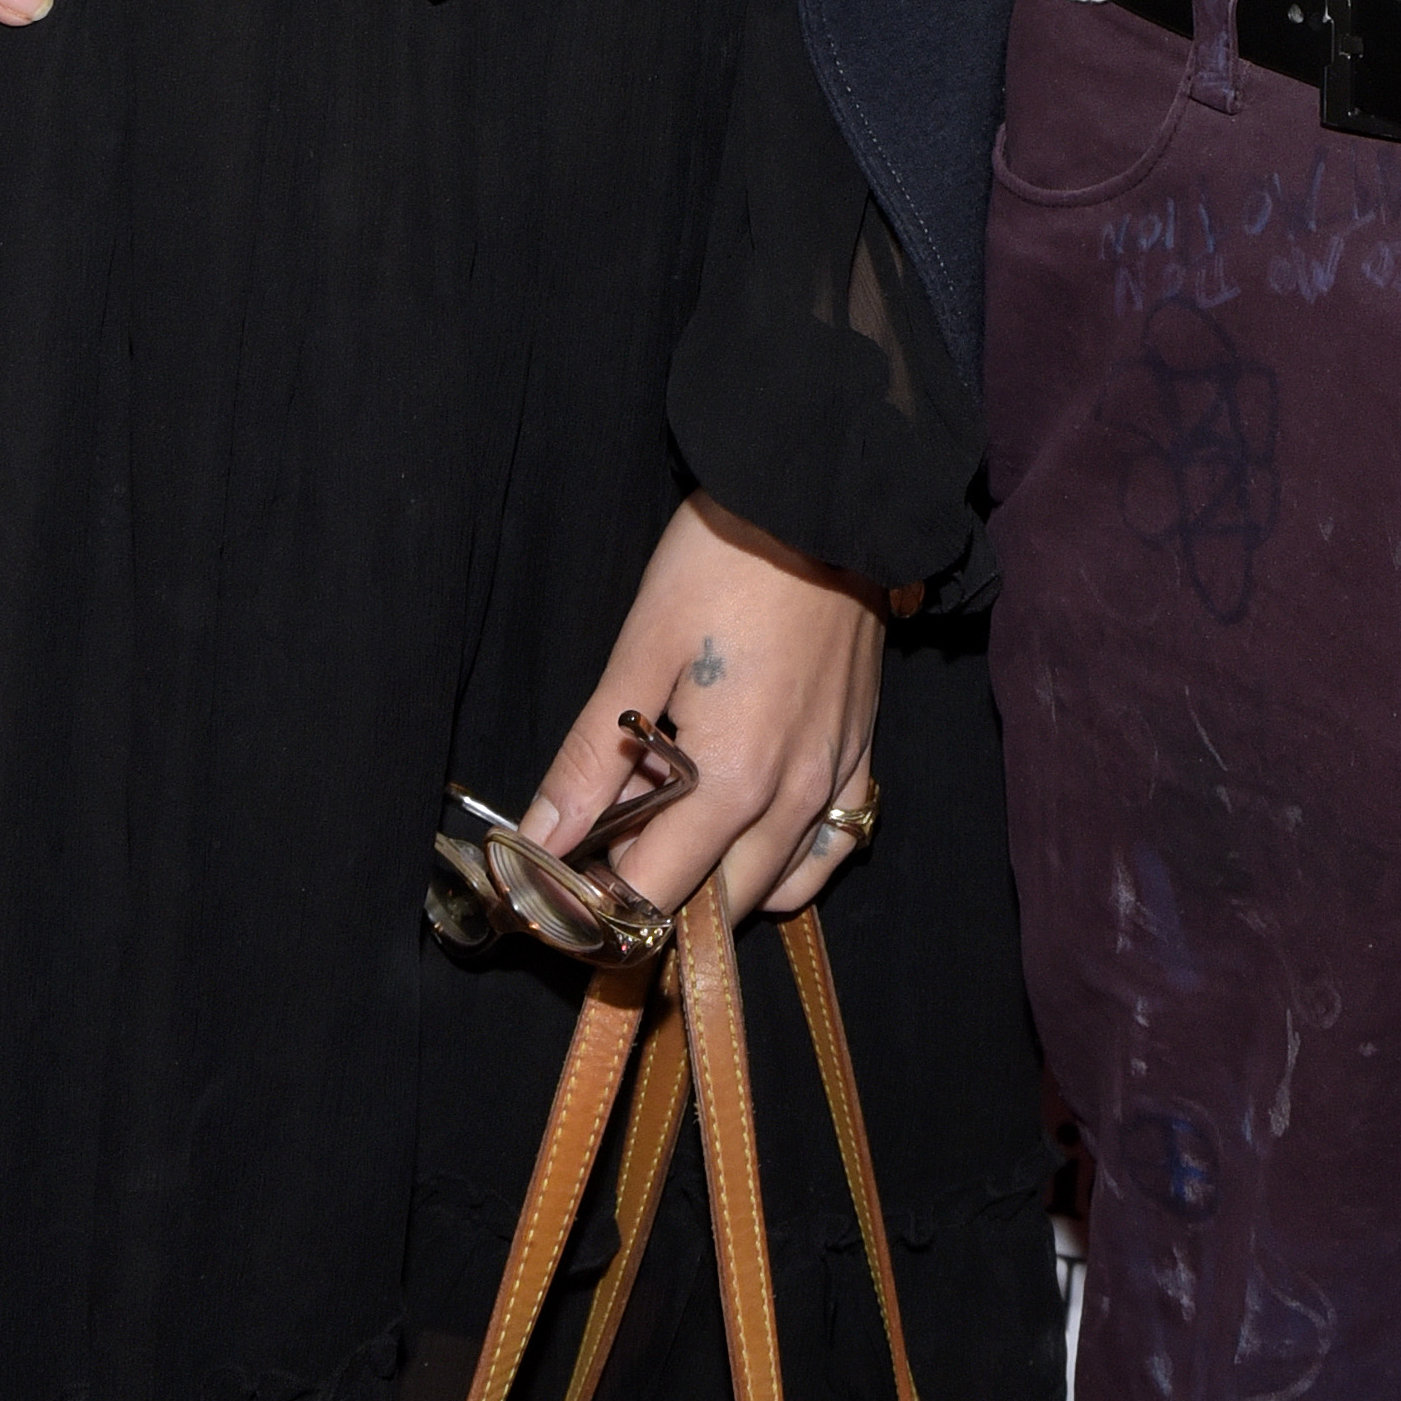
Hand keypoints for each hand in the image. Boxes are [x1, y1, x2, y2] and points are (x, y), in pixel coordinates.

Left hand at [522, 494, 887, 925]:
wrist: (817, 493)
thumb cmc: (723, 559)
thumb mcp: (641, 649)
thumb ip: (590, 758)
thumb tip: (540, 836)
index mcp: (732, 779)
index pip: (654, 894)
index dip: (596, 906)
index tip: (560, 885)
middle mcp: (792, 798)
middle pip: (714, 905)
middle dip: (652, 898)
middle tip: (604, 853)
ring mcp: (835, 778)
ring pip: (775, 888)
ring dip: (717, 884)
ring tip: (669, 832)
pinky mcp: (860, 750)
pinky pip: (832, 847)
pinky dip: (788, 864)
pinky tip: (749, 828)